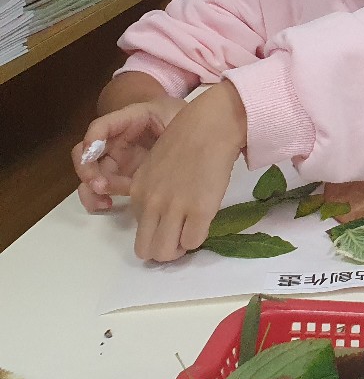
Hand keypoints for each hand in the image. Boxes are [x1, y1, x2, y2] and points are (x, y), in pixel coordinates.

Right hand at [73, 95, 184, 212]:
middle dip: (88, 171)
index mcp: (128, 120)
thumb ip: (171, 125)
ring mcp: (116, 161)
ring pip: (89, 175)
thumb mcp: (177, 115)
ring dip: (91, 190)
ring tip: (105, 202)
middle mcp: (114, 141)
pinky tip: (109, 205)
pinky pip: (101, 191)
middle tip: (100, 185)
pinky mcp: (121, 178)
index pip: (102, 125)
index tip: (91, 151)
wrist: (187, 128)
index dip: (93, 137)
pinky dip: (98, 200)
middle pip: (85, 154)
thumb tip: (170, 142)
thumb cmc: (177, 118)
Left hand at [128, 81, 247, 261]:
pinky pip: (193, 242)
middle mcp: (152, 203)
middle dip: (163, 250)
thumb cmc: (189, 137)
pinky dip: (198, 238)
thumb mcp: (157, 164)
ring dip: (180, 249)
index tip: (171, 224)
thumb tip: (163, 211)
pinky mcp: (200, 210)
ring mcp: (175, 208)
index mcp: (138, 191)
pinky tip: (205, 221)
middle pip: (147, 250)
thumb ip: (154, 189)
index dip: (157, 232)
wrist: (211, 125)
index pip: (139, 231)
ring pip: (167, 253)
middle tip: (180, 238)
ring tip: (192, 233)